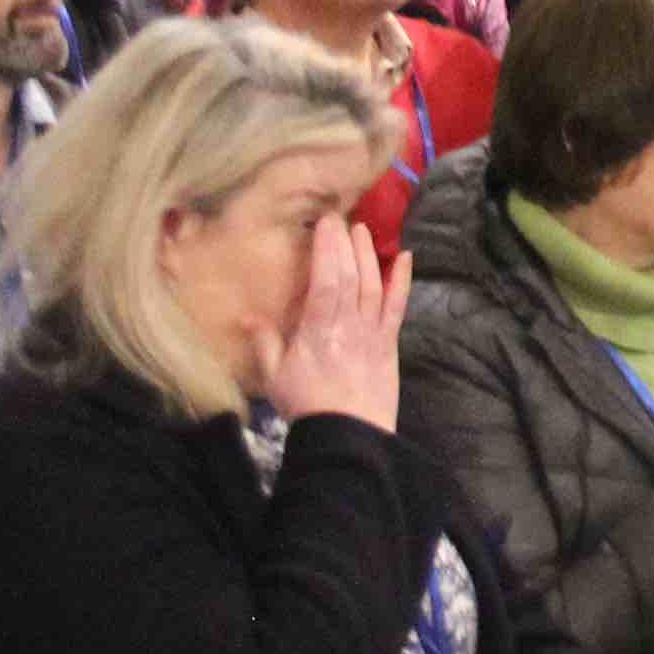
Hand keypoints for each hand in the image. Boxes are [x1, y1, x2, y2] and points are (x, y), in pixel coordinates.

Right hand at [264, 214, 407, 431]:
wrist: (349, 435)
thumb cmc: (307, 405)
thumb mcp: (274, 376)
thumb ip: (265, 342)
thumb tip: (248, 315)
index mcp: (318, 329)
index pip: (326, 278)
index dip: (327, 248)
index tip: (324, 223)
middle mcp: (349, 323)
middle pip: (350, 275)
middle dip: (346, 243)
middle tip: (340, 218)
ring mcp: (373, 331)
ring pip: (374, 284)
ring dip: (369, 254)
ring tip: (363, 230)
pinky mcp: (390, 342)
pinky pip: (399, 305)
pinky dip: (402, 280)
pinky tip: (405, 257)